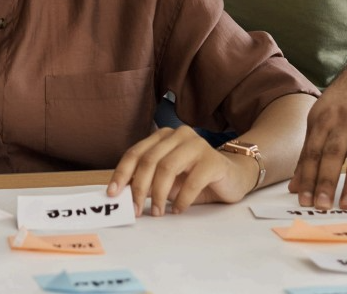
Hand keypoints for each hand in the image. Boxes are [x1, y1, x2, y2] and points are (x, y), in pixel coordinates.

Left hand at [107, 127, 254, 215]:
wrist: (233, 176)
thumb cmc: (196, 178)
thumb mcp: (168, 179)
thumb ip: (149, 181)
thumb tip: (124, 196)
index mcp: (163, 136)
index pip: (135, 153)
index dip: (122, 173)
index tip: (113, 194)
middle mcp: (178, 135)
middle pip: (149, 160)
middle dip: (139, 188)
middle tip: (135, 210)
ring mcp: (197, 144)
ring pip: (167, 168)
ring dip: (158, 194)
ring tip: (158, 212)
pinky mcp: (212, 160)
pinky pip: (191, 181)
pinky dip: (181, 199)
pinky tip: (178, 209)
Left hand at [289, 72, 346, 209]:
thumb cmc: (342, 103)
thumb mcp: (320, 119)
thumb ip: (308, 152)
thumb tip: (293, 186)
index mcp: (321, 120)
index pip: (311, 153)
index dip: (306, 177)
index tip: (302, 200)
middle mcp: (342, 122)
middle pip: (331, 155)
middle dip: (325, 181)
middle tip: (321, 206)